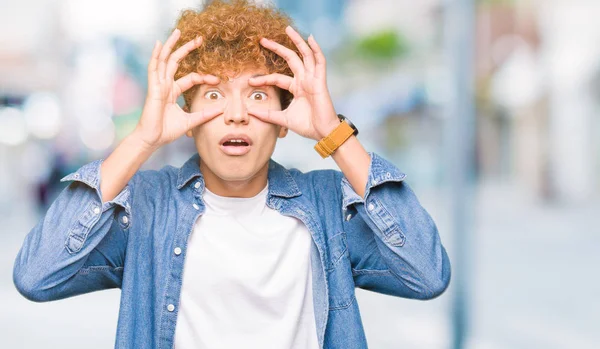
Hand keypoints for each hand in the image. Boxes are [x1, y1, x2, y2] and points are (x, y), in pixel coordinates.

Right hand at [133, 29, 224, 149]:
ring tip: (178, 31)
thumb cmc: (167, 131)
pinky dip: (156, 55)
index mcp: (173, 91)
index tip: (217, 79)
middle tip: (199, 38)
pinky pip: (154, 68)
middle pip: (176, 62)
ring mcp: (158, 85)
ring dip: (171, 45)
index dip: (204, 77)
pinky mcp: (153, 88)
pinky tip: (159, 44)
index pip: (191, 78)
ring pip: (165, 60)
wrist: (153, 139)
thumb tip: (221, 109)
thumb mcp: (192, 120)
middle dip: (187, 49)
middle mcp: (165, 85)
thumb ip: (205, 114)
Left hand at [247, 26, 339, 140]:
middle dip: (277, 48)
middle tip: (262, 39)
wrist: (322, 132)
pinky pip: (319, 61)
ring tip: (287, 29)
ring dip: (297, 41)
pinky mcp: (320, 81)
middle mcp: (304, 80)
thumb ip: (267, 115)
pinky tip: (310, 38)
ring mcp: (313, 79)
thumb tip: (250, 112)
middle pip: (290, 58)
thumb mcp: (282, 119)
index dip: (263, 78)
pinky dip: (316, 49)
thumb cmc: (306, 125)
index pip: (277, 77)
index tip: (249, 81)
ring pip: (305, 55)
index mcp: (296, 88)